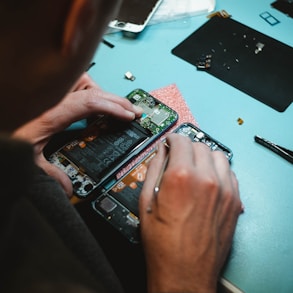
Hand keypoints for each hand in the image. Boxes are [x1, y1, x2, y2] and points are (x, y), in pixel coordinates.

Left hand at [13, 73, 141, 196]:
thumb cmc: (6, 133)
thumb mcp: (28, 158)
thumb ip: (50, 174)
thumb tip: (68, 189)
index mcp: (53, 112)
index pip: (91, 102)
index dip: (113, 107)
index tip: (129, 116)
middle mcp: (55, 97)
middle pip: (93, 89)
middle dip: (117, 100)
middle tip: (132, 110)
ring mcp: (54, 93)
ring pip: (85, 81)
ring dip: (101, 93)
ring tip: (114, 108)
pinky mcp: (53, 93)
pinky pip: (77, 85)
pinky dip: (90, 92)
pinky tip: (93, 107)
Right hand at [139, 134, 241, 292]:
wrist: (184, 272)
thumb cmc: (164, 244)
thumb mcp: (147, 201)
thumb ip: (154, 169)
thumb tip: (160, 152)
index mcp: (181, 177)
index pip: (181, 140)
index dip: (172, 139)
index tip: (170, 142)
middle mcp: (206, 179)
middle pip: (199, 145)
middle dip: (186, 147)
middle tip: (179, 157)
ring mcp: (224, 190)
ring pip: (218, 155)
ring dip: (204, 156)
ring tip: (194, 167)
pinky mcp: (234, 201)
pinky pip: (230, 172)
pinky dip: (218, 170)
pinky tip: (207, 180)